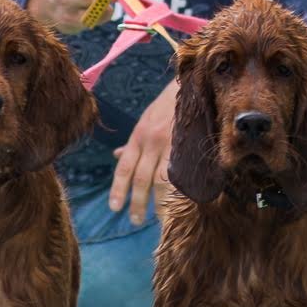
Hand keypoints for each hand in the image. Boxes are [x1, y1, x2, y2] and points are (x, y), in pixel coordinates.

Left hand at [111, 78, 177, 227]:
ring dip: (159, 203)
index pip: (123, 168)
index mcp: (138, 136)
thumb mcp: (145, 121)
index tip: (115, 208)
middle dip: (137, 203)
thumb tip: (116, 154)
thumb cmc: (168, 105)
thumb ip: (133, 142)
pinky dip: (178, 190)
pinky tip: (179, 203)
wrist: (191, 85)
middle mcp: (150, 141)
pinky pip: (181, 173)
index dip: (118, 190)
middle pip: (140, 179)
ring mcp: (169, 144)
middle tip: (136, 220)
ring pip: (160, 181)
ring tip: (159, 219)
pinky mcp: (187, 145)